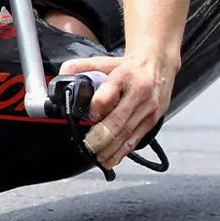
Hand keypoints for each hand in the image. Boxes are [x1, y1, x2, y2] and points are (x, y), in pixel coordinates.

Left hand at [59, 53, 175, 168]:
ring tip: (97, 157)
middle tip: (87, 146)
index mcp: (123, 76)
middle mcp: (138, 93)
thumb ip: (80, 67)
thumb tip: (61, 76)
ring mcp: (148, 108)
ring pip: (127, 133)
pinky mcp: (153, 119)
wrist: (157, 64)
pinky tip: (111, 159)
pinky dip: (123, 151)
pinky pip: (137, 138)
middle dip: (100, 138)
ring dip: (110, 148)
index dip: (95, 109)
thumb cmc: (127, 67)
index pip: (106, 96)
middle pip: (117, 120)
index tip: (89, 115)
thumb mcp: (104, 62)